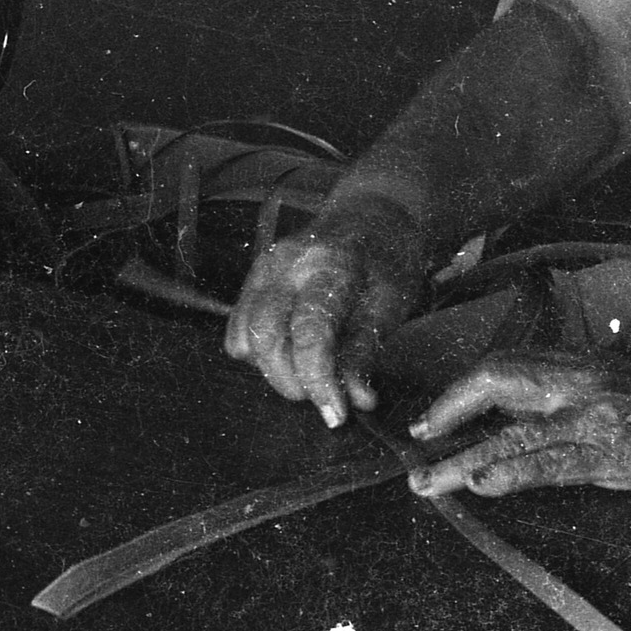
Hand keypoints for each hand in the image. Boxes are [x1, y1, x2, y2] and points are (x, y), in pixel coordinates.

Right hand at [224, 194, 434, 429]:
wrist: (373, 214)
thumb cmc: (388, 260)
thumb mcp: (392, 304)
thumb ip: (366, 352)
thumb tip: (356, 401)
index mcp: (331, 265)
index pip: (311, 333)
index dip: (319, 381)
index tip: (335, 416)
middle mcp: (288, 261)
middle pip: (266, 335)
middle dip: (290, 380)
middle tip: (321, 399)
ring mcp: (265, 265)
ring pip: (245, 332)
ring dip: (271, 368)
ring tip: (305, 375)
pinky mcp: (254, 273)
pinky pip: (238, 322)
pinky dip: (256, 349)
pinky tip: (287, 354)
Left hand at [405, 351, 630, 497]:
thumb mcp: (623, 387)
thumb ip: (576, 395)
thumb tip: (527, 416)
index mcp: (582, 364)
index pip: (506, 364)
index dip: (462, 390)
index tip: (432, 418)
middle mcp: (582, 381)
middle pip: (496, 379)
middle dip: (448, 410)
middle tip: (417, 443)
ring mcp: (596, 416)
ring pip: (514, 431)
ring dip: (462, 458)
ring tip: (427, 481)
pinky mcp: (616, 452)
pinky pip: (553, 462)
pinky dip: (512, 472)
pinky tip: (482, 482)